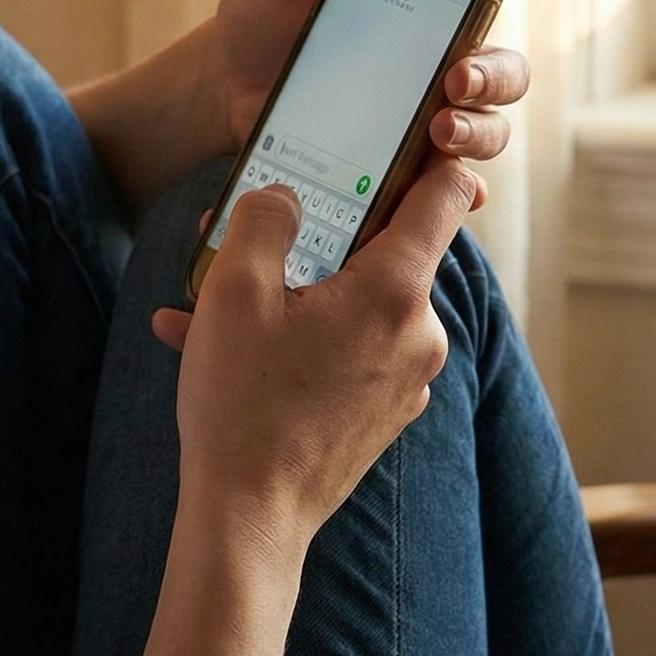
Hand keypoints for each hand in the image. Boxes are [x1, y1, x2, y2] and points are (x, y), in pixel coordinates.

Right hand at [150, 154, 483, 541]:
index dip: (424, 156)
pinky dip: (298, 340)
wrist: (250, 519)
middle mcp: (419, 333)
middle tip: (248, 234)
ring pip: (355, 304)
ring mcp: (407, 378)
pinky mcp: (385, 412)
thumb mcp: (235, 291)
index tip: (398, 136)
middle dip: (316, 235)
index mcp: (396, 291)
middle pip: (384, 250)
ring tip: (211, 306)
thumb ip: (265, 219)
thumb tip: (285, 196)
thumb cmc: (243, 404)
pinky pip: (346, 351)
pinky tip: (230, 351)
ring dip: (293, 293)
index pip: (444, 196)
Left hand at [208, 0, 568, 160]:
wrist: (220, 86)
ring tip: (439, 132)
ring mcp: (425, 113)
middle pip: (507, 68)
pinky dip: (459, 191)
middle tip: (456, 77)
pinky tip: (449, 192)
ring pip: (489, 128)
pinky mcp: (399, 162)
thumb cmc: (263, 14)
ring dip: (480, 132)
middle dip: (497, 74)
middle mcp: (440, 57)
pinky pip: (447, 185)